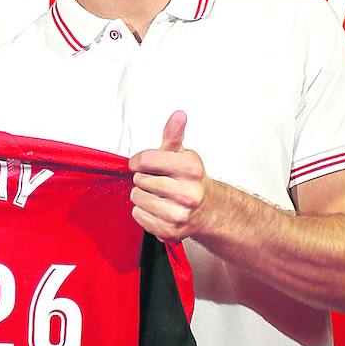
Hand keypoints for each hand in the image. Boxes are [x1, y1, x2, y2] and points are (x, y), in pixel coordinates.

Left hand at [128, 111, 208, 241]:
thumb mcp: (183, 154)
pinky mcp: (169, 230)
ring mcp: (179, 214)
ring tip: (158, 195)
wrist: (207, 210)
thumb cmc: (190, 180)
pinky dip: (143, 212)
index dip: (138, 161)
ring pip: (137, 198)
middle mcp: (188, 193)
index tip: (141, 163)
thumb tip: (178, 115)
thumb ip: (174, 134)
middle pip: (139, 180)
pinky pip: (138, 216)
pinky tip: (158, 209)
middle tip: (158, 182)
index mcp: (191, 169)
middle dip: (144, 179)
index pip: (146, 159)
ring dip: (142, 196)